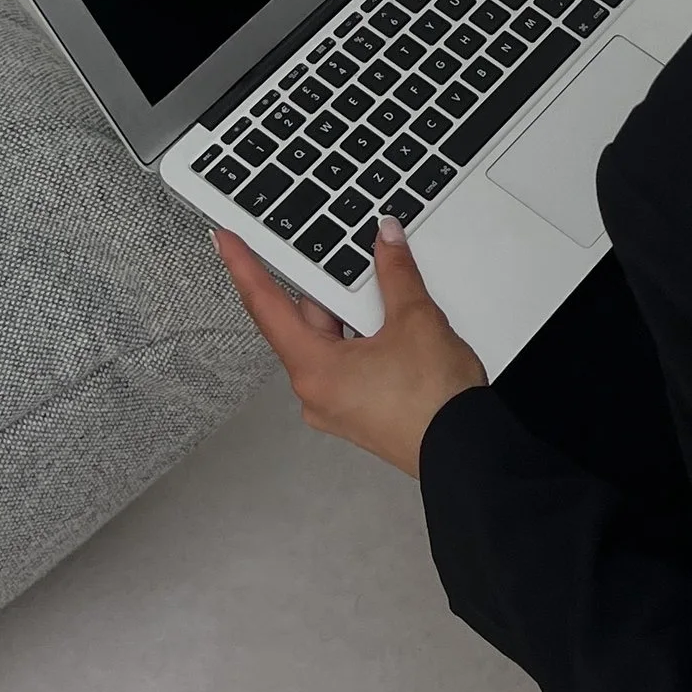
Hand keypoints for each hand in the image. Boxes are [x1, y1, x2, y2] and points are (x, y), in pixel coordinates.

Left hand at [213, 216, 486, 476]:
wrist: (466, 451)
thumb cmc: (435, 404)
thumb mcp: (416, 320)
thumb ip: (395, 272)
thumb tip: (385, 240)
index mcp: (314, 369)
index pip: (266, 306)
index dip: (244, 266)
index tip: (225, 241)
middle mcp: (316, 392)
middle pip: (307, 321)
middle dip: (331, 287)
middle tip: (351, 257)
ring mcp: (337, 406)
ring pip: (331, 342)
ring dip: (352, 314)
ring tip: (385, 292)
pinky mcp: (359, 413)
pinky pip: (348, 363)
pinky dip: (363, 338)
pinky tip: (391, 323)